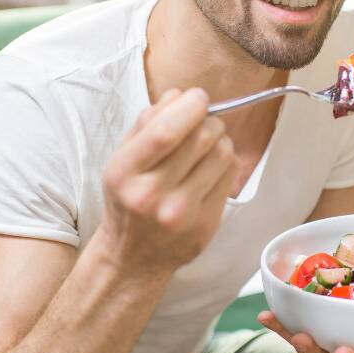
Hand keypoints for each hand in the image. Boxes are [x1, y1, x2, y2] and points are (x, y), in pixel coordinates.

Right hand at [99, 88, 241, 275]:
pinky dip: (226, 161)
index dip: (189, 106)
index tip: (197, 97)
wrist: (132, 257)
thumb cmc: (128, 198)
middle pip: (201, 138)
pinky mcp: (205, 225)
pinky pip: (231, 174)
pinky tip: (211, 167)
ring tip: (207, 144)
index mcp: (123, 173)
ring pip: (222, 153)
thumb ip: (147, 123)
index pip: (165, 131)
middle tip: (203, 120)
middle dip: (208, 119)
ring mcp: (181, 213)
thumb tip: (180, 95)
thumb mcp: (123, 158)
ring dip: (220, 138)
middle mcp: (151, 195)